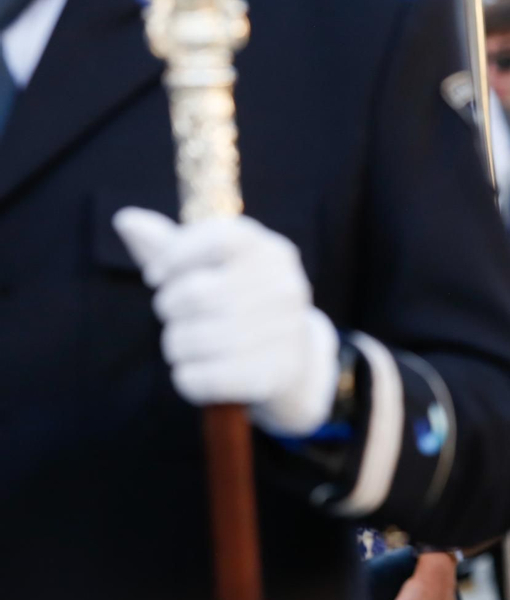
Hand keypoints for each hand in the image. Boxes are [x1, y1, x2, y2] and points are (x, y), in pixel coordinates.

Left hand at [114, 208, 338, 436]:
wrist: (294, 357)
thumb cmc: (238, 303)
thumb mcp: (211, 267)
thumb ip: (167, 245)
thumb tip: (125, 220)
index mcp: (270, 251)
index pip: (217, 238)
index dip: (174, 256)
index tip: (155, 275)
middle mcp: (285, 285)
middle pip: (196, 293)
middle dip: (169, 308)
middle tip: (177, 316)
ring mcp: (286, 330)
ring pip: (194, 339)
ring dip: (176, 346)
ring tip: (188, 345)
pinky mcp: (277, 372)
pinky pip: (204, 378)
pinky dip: (188, 379)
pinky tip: (198, 371)